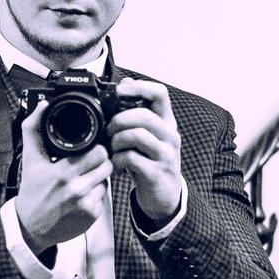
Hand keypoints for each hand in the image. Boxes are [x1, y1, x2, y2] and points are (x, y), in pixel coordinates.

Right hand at [14, 97, 112, 253]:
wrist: (31, 227)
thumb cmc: (32, 191)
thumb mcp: (30, 159)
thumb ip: (34, 129)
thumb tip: (43, 105)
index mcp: (62, 172)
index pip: (97, 151)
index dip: (96, 146)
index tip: (90, 146)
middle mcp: (76, 189)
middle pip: (106, 163)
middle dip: (101, 158)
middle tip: (90, 159)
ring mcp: (86, 204)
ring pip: (107, 178)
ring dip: (100, 174)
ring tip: (86, 174)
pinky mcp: (92, 216)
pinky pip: (104, 195)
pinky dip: (97, 191)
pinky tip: (84, 191)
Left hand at [107, 78, 181, 225]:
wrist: (164, 197)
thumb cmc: (151, 161)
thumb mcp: (147, 134)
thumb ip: (138, 110)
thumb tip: (125, 82)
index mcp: (166, 122)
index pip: (160, 93)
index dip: (138, 88)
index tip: (119, 92)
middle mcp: (170, 135)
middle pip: (144, 115)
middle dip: (119, 120)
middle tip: (108, 130)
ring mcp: (165, 155)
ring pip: (137, 135)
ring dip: (116, 140)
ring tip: (112, 148)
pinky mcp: (156, 173)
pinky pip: (132, 159)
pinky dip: (118, 160)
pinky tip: (116, 165)